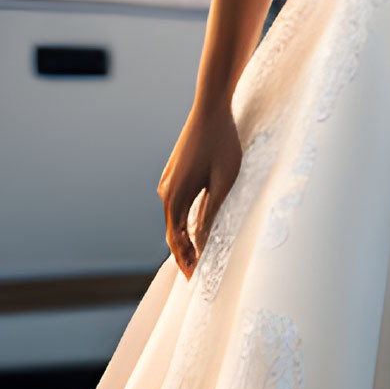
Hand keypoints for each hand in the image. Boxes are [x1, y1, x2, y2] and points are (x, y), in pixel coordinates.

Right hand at [158, 99, 243, 277]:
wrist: (210, 108)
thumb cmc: (222, 143)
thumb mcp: (224, 182)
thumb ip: (212, 213)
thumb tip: (204, 242)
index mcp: (175, 197)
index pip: (177, 240)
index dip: (186, 261)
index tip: (194, 280)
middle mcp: (166, 191)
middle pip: (173, 232)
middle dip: (184, 254)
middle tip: (195, 275)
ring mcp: (168, 180)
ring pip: (174, 218)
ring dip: (184, 238)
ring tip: (197, 257)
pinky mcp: (174, 172)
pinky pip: (177, 204)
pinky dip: (184, 221)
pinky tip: (196, 228)